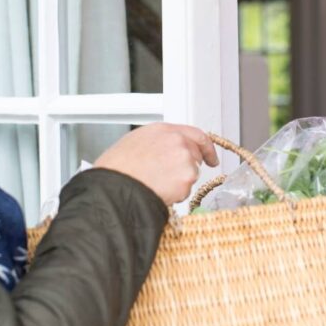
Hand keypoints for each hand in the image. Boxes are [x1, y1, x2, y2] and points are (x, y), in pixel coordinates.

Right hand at [94, 123, 219, 205]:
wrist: (114, 188)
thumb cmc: (117, 169)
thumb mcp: (135, 142)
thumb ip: (158, 142)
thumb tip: (164, 149)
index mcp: (164, 130)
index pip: (196, 134)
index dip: (206, 148)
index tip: (210, 157)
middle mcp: (178, 141)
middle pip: (195, 156)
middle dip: (187, 168)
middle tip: (173, 178)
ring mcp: (184, 160)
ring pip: (190, 175)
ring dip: (179, 182)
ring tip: (155, 184)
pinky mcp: (186, 179)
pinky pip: (186, 190)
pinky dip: (176, 195)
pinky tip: (158, 191)